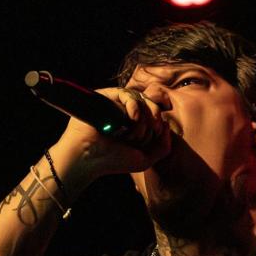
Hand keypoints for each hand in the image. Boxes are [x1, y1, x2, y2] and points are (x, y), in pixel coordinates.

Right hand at [54, 86, 171, 180]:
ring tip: (133, 134)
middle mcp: (125, 114)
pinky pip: (127, 94)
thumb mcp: (145, 159)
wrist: (90, 158)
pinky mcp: (106, 97)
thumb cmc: (114, 161)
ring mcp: (116, 105)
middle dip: (153, 121)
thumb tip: (166, 124)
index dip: (159, 122)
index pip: (154, 116)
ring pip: (140, 100)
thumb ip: (163, 146)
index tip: (157, 133)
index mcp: (134, 127)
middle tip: (152, 131)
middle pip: (150, 106)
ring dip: (142, 119)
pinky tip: (132, 118)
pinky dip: (134, 106)